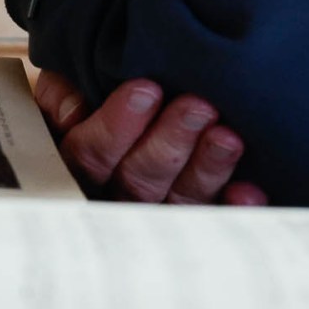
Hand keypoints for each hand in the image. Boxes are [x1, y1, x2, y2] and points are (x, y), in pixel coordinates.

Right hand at [35, 72, 266, 204]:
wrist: (134, 111)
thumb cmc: (96, 97)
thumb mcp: (67, 89)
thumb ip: (60, 94)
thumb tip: (75, 112)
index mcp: (79, 166)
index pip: (90, 155)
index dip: (116, 127)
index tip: (146, 90)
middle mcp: (117, 195)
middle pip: (138, 180)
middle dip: (170, 143)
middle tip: (198, 107)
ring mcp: (159, 212)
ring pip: (179, 199)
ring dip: (205, 169)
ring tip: (226, 137)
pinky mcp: (197, 218)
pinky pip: (215, 219)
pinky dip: (232, 208)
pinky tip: (248, 190)